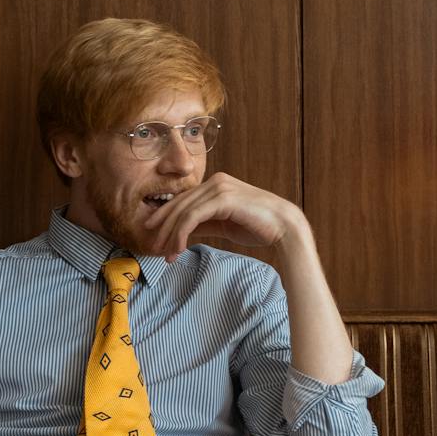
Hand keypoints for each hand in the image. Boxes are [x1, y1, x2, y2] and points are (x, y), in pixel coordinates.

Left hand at [140, 173, 305, 261]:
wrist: (283, 226)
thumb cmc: (257, 226)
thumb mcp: (224, 225)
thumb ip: (203, 224)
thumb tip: (182, 234)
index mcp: (216, 184)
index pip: (183, 200)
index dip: (166, 218)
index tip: (155, 236)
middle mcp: (215, 181)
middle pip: (179, 204)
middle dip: (163, 228)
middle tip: (153, 247)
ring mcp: (218, 188)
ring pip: (183, 212)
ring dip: (171, 235)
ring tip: (166, 254)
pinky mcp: (222, 199)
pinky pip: (193, 217)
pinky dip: (182, 234)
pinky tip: (179, 248)